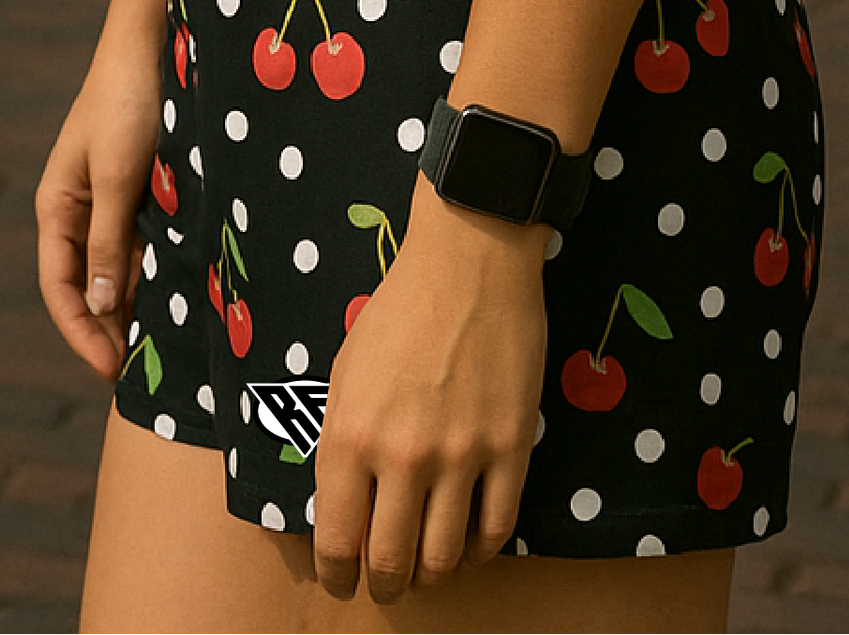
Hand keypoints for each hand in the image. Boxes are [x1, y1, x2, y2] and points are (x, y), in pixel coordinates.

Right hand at [34, 12, 162, 378]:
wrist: (154, 40)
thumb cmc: (128, 103)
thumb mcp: (117, 176)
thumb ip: (109, 239)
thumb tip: (101, 306)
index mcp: (58, 205)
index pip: (61, 287)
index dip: (83, 332)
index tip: (111, 369)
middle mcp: (81, 207)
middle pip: (91, 284)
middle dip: (112, 326)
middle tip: (143, 371)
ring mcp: (113, 198)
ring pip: (122, 265)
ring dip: (139, 300)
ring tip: (168, 342)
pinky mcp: (144, 185)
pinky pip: (147, 240)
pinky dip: (160, 267)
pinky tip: (184, 291)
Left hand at [313, 183, 547, 603]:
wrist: (469, 261)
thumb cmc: (399, 312)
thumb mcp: (344, 374)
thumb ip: (341, 445)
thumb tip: (346, 508)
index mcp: (350, 436)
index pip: (337, 542)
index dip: (337, 576)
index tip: (342, 583)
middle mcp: (403, 456)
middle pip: (391, 562)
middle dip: (384, 586)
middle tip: (387, 586)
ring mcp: (462, 455)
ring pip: (444, 558)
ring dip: (431, 575)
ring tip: (427, 568)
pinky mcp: (511, 447)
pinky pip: (497, 529)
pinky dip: (480, 551)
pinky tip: (469, 543)